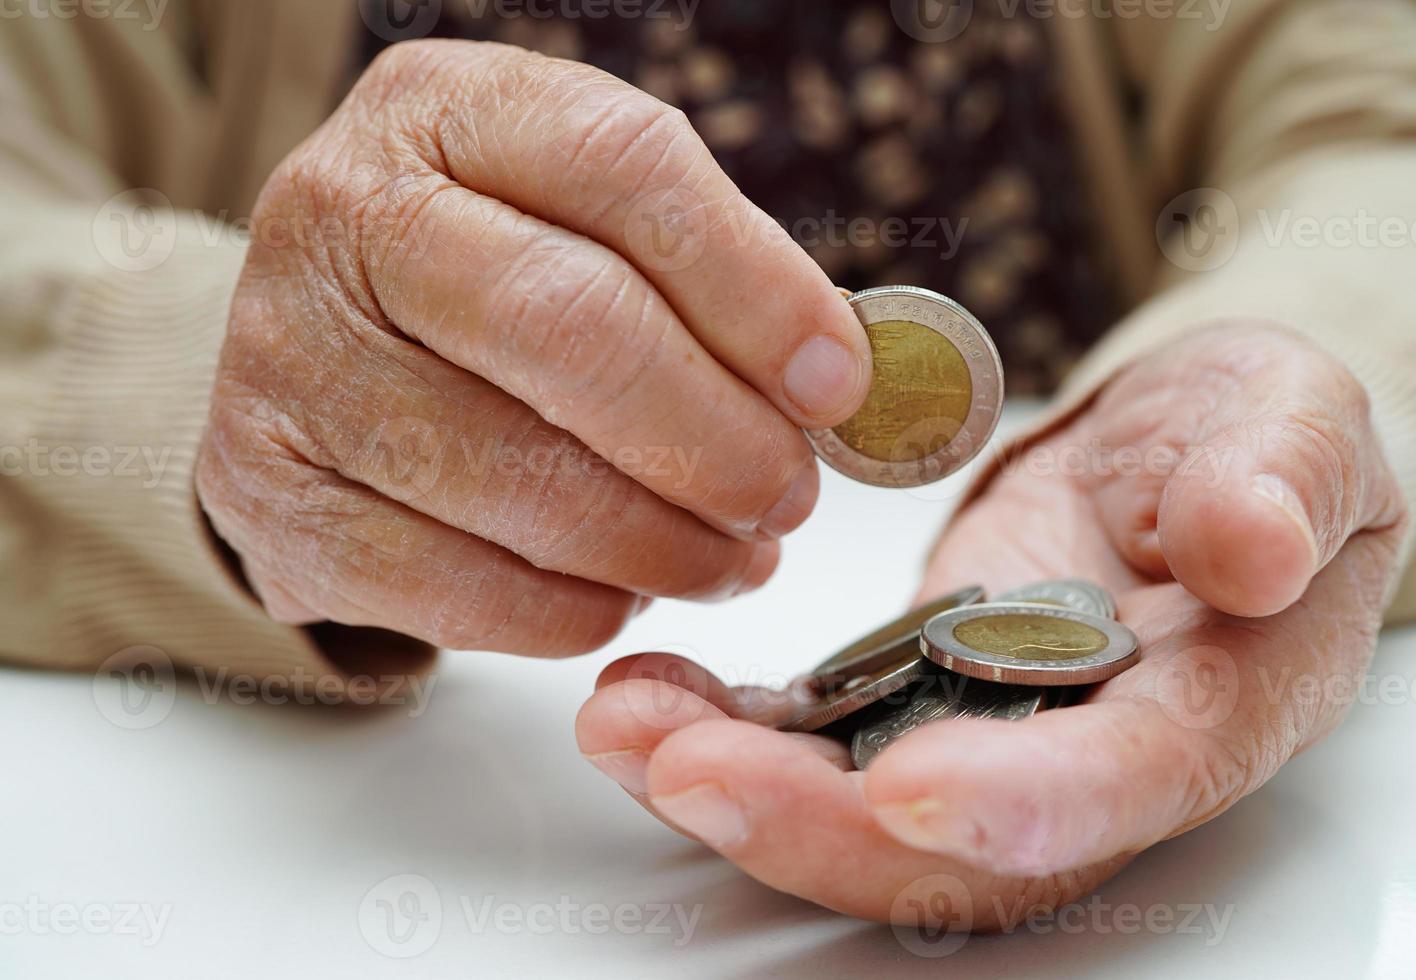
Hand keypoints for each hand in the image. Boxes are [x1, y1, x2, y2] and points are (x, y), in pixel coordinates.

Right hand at [196, 41, 870, 655]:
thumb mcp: (581, 220)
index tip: (836, 383)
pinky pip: (456, 587)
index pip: (623, 167)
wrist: (313, 357)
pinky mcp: (271, 496)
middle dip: (716, 438)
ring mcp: (290, 358)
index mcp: (447, 111)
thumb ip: (703, 275)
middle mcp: (345, 214)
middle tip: (787, 499)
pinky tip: (625, 596)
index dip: (753, 287)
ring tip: (730, 557)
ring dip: (662, 546)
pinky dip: (571, 611)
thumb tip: (832, 384)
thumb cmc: (489, 282)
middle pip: (570, 329)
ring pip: (518, 479)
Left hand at [576, 323, 1405, 924]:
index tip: (908, 788)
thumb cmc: (1250, 436)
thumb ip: (1283, 479)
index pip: (1128, 780)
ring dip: (735, 781)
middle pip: (957, 845)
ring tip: (622, 721)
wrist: (1184, 453)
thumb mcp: (1294, 421)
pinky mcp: (913, 697)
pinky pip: (813, 738)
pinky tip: (640, 688)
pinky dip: (723, 723)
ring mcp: (988, 735)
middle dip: (816, 824)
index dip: (1025, 802)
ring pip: (859, 805)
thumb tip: (1256, 548)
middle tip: (685, 766)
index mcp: (1215, 705)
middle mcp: (1086, 756)